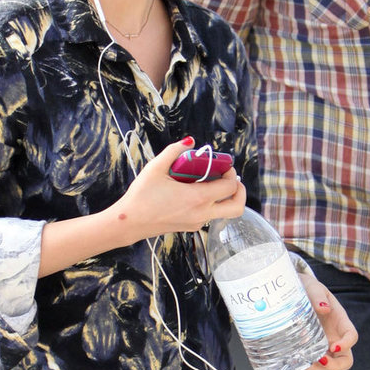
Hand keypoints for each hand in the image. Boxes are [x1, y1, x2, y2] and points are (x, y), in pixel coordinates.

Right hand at [113, 139, 245, 242]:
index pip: (230, 186)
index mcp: (198, 198)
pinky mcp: (191, 227)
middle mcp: (202, 213)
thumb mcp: (155, 168)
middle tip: (231, 179)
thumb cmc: (141, 196)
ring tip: (211, 184)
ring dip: (225, 198)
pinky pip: (210, 215)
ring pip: (224, 213)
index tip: (223, 165)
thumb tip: (190, 141)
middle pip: (237, 207)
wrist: (129, 223)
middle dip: (240, 191)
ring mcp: (197, 223)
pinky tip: (195, 192)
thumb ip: (175, 151)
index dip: (231, 173)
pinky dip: (210, 203)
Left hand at [300, 271, 357, 369]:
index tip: (333, 346)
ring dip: (319, 369)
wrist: (293, 293)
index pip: (352, 336)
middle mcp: (336, 337)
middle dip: (336, 365)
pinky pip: (314, 365)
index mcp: (340, 322)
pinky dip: (307, 367)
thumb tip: (323, 308)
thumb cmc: (307, 289)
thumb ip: (317, 295)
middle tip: (320, 360)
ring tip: (304, 362)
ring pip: (329, 367)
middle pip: (346, 360)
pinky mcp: (311, 350)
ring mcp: (324, 346)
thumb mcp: (312, 287)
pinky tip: (296, 361)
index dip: (346, 344)